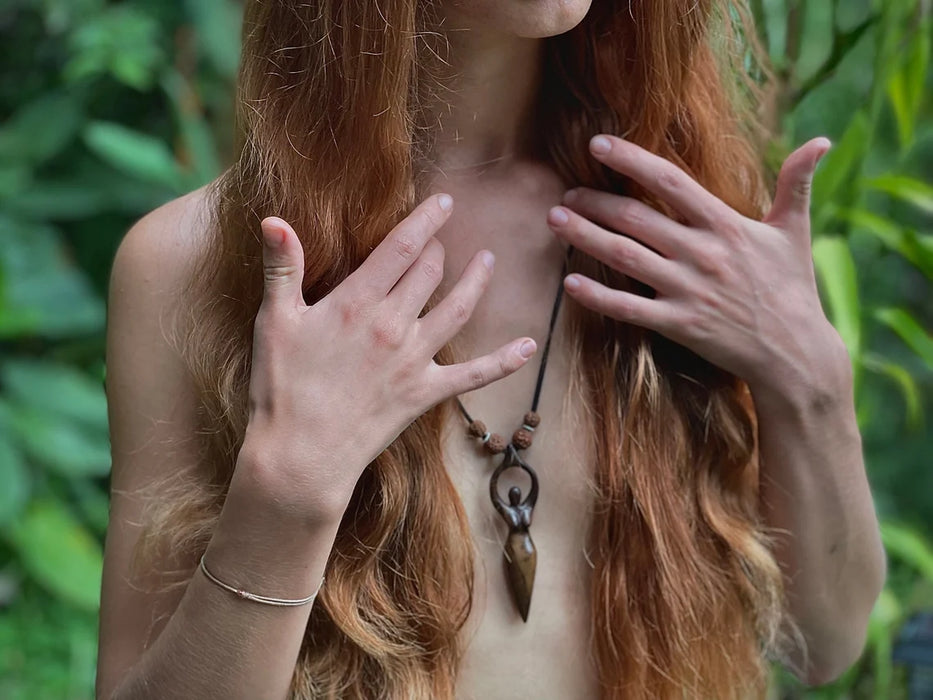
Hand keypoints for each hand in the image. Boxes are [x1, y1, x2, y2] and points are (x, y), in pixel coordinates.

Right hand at [241, 193, 536, 518]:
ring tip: (489, 261)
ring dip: (476, 283)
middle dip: (439, 248)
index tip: (442, 201)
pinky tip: (528, 346)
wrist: (301, 454)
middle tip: (443, 236)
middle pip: (429, 273)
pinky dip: (503, 361)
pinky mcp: (424, 393)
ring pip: (457, 310)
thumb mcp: (275, 322)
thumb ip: (281, 268)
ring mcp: (414, 360)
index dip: (424, 220)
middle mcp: (393, 325)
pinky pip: (473, 375)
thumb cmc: (281, 388)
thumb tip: (273, 219)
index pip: (401, 247)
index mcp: (357, 303)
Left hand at [547, 135, 842, 391]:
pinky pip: (629, 309)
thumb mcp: (795, 232)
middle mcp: (702, 254)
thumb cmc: (792, 289)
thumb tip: (822, 141)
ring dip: (585, 237)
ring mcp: (688, 291)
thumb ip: (797, 185)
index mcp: (725, 225)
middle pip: (636, 219)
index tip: (598, 144)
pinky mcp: (679, 325)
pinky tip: (570, 283)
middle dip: (595, 202)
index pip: (670, 182)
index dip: (631, 160)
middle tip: (564, 193)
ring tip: (555, 221)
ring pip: (625, 257)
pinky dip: (597, 296)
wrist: (795, 354)